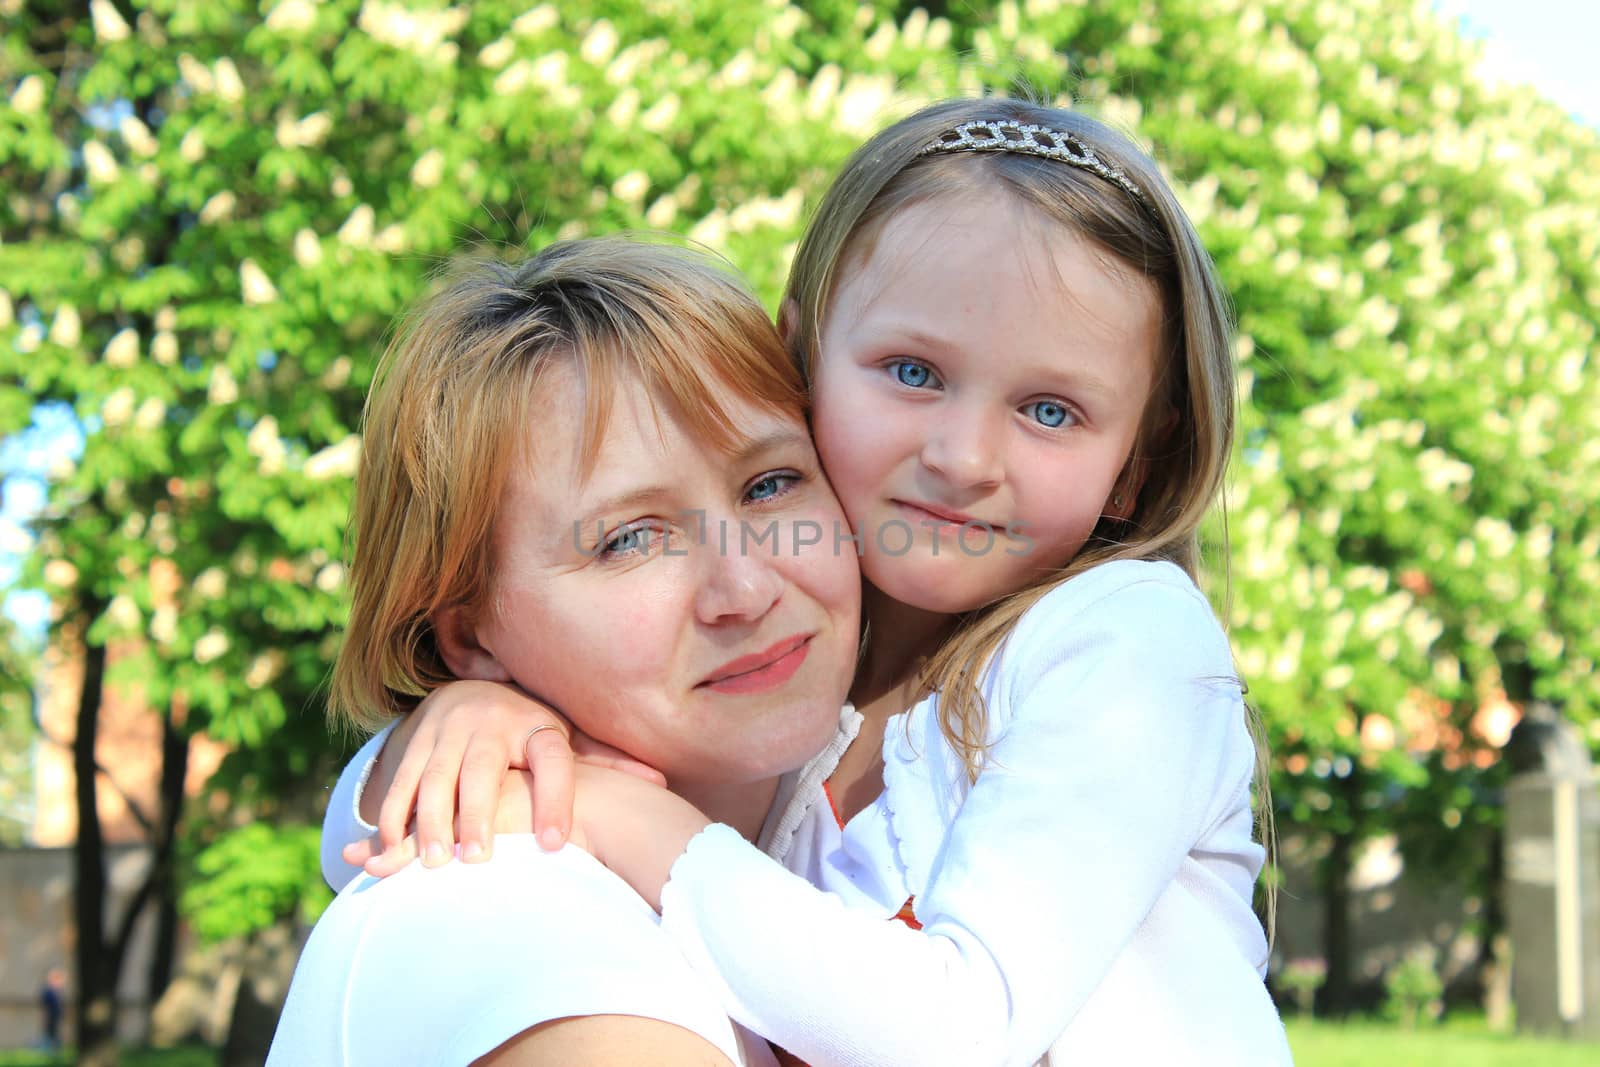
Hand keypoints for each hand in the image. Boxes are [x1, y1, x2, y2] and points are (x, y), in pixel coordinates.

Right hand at [339, 680, 665, 875]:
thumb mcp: (566, 737)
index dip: (554, 801)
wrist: (471, 691)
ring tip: (433, 863)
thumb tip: (660, 782)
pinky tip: (391, 849)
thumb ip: (604, 762)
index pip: (551, 761)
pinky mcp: (414, 741)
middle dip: (477, 814)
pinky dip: (394, 814)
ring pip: (435, 776)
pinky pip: (401, 780)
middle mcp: (490, 722)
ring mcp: (448, 729)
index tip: (554, 845)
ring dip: (430, 820)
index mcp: (537, 725)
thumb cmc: (529, 730)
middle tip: (477, 860)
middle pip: (482, 769)